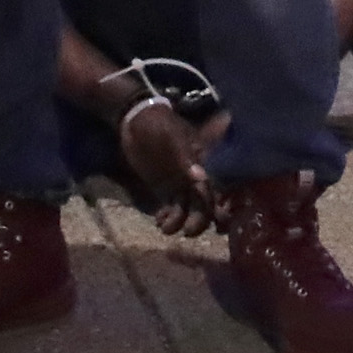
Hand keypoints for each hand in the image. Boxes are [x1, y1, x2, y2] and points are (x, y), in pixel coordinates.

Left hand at [118, 96, 222, 235]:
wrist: (133, 121)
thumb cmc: (156, 125)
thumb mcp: (170, 138)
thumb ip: (186, 158)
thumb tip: (202, 178)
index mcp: (204, 161)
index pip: (218, 186)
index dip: (220, 204)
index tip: (218, 221)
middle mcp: (197, 175)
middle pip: (206, 203)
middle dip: (201, 220)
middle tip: (189, 232)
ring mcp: (181, 183)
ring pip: (189, 209)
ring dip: (181, 222)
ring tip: (165, 227)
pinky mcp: (166, 189)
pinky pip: (172, 209)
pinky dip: (168, 218)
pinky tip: (159, 221)